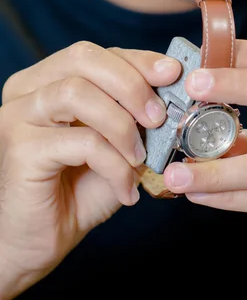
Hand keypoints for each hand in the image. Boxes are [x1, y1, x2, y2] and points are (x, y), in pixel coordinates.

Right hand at [0, 41, 180, 299]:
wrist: (35, 244)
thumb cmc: (76, 191)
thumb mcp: (114, 144)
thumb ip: (134, 115)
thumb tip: (175, 90)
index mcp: (48, 80)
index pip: (96, 54)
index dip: (138, 59)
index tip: (173, 73)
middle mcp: (27, 90)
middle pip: (82, 58)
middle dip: (131, 83)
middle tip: (160, 116)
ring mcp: (18, 116)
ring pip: (77, 92)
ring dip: (122, 124)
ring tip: (141, 157)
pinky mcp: (20, 149)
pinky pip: (81, 141)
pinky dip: (114, 164)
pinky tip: (127, 189)